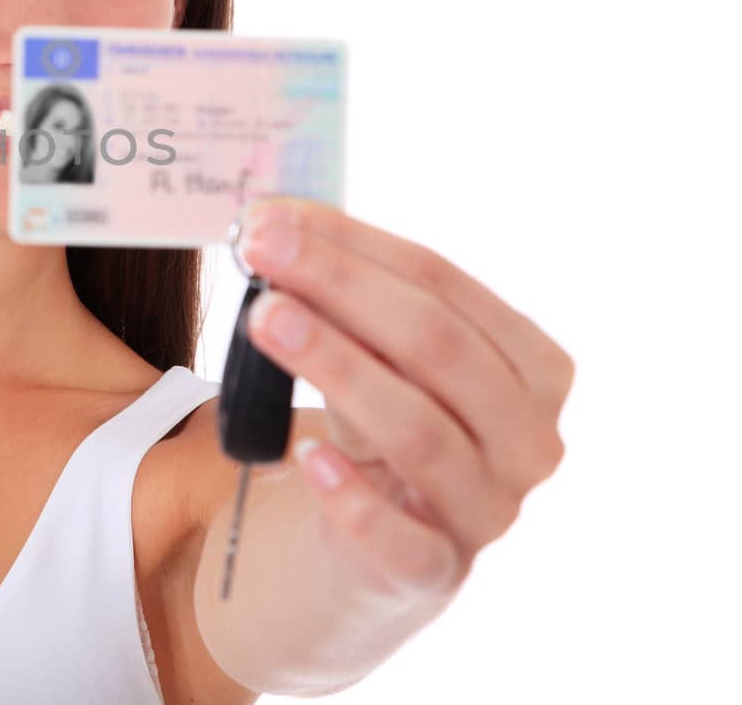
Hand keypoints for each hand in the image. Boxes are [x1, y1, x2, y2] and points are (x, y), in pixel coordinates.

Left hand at [232, 196, 574, 600]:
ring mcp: (488, 512)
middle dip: (342, 288)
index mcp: (529, 365)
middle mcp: (528, 439)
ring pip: (421, 432)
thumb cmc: (380, 427)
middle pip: (439, 346)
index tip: (273, 217)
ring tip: (266, 320)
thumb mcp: (376, 359)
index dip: (356, 245)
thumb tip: (273, 225)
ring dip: (338, 366)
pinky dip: (354, 499)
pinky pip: (402, 542)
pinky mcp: (432, 574)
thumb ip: (346, 302)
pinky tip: (308, 457)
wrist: (371, 553)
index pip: (444, 284)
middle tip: (261, 250)